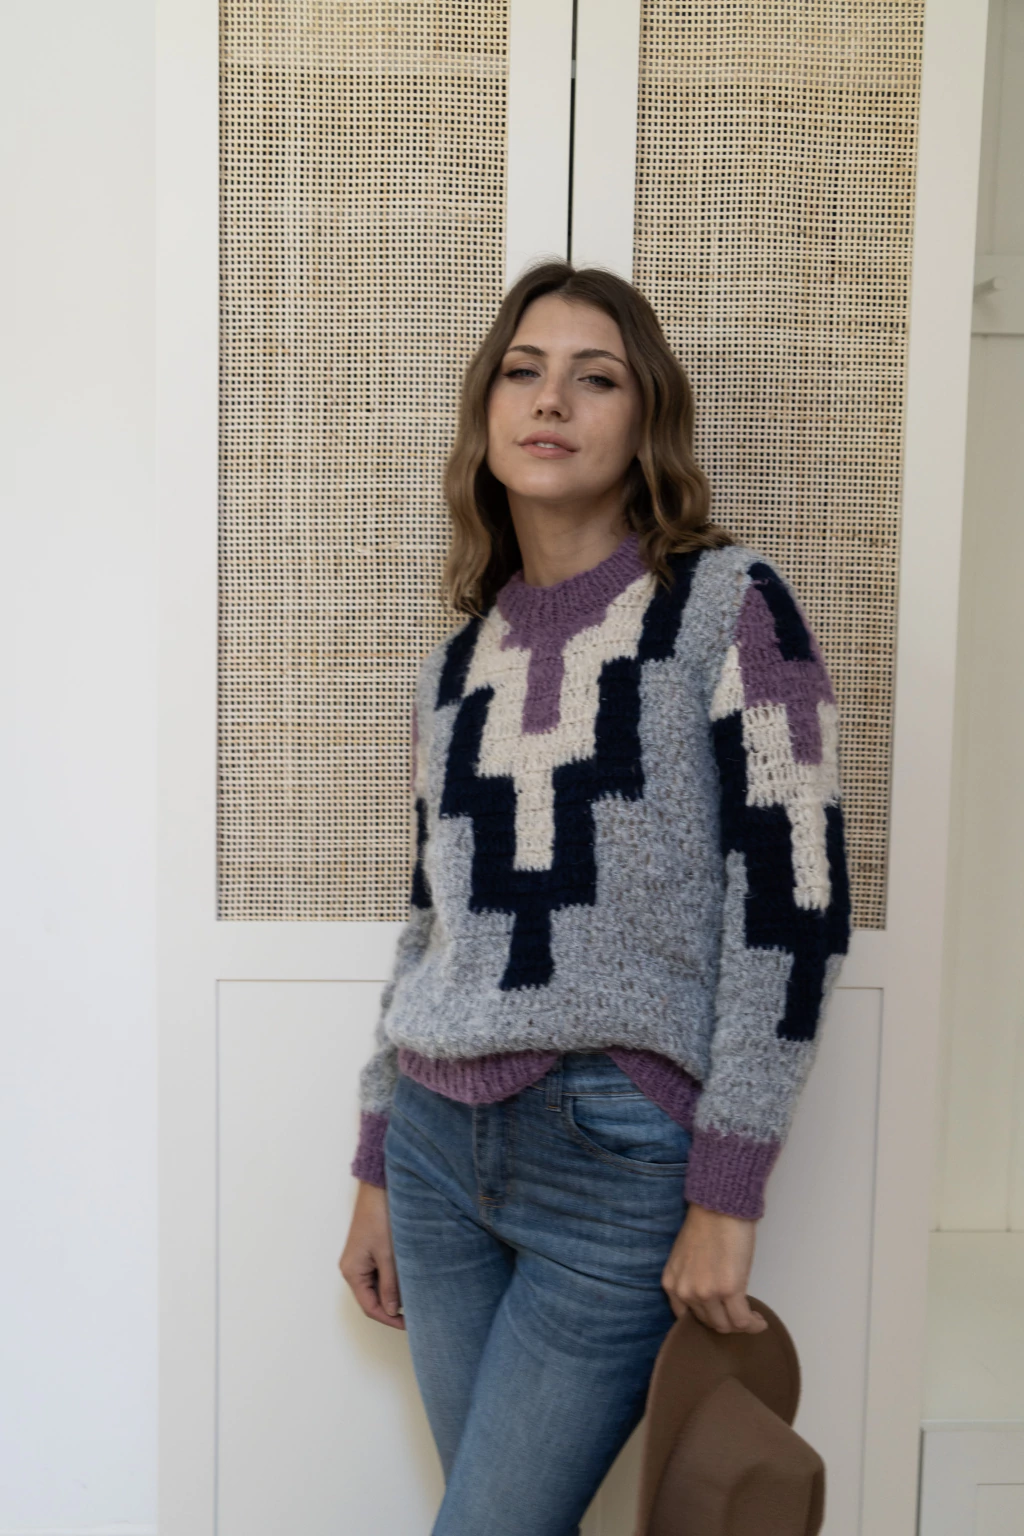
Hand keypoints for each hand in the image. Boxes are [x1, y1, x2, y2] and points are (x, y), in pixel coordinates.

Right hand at [339, 1181, 404, 1329]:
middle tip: (416, 1312)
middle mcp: (352, 1269)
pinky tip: (408, 1277)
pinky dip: (393, 1278)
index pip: (370, 1307)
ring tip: (415, 1294)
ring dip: (394, 1291)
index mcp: (352, 1272)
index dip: (389, 1319)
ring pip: (378, 1286)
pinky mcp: (368, 1251)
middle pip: (372, 1298)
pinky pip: (380, 1273)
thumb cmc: (379, 1218)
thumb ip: (390, 1286)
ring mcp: (360, 1260)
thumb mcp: (388, 1256)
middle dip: (393, 1306)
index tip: (409, 1325)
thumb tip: (392, 1310)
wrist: (378, 1189)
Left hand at [661, 1201, 767, 1334]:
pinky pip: (742, 1320)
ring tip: (751, 1318)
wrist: (718, 1207)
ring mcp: (706, 1293)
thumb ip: (690, 1280)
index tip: (721, 1314)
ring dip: (740, 1325)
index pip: (688, 1318)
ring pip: (726, 1325)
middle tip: (739, 1314)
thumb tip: (708, 1298)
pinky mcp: (728, 1290)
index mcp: (672, 1284)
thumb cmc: (705, 1225)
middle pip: (709, 1323)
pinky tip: (759, 1321)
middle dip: (725, 1321)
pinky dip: (753, 1325)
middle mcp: (685, 1292)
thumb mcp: (685, 1258)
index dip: (708, 1318)